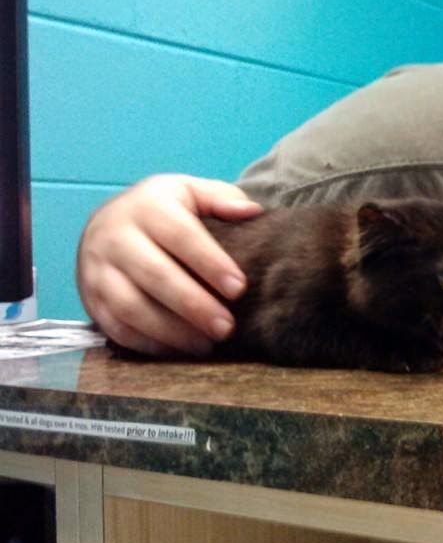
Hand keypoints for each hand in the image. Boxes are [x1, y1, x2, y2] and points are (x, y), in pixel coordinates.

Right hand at [76, 174, 262, 356]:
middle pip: (155, 275)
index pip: (181, 235)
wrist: (105, 224)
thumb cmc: (162, 210)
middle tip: (227, 327)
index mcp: (147, 206)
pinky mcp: (90, 299)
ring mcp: (96, 270)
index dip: (210, 263)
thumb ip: (222, 198)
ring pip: (131, 306)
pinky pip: (116, 328)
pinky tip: (180, 350)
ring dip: (172, 331)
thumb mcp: (189, 192)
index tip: (239, 288)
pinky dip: (149, 343)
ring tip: (208, 344)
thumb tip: (252, 211)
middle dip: (194, 305)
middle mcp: (115, 236)